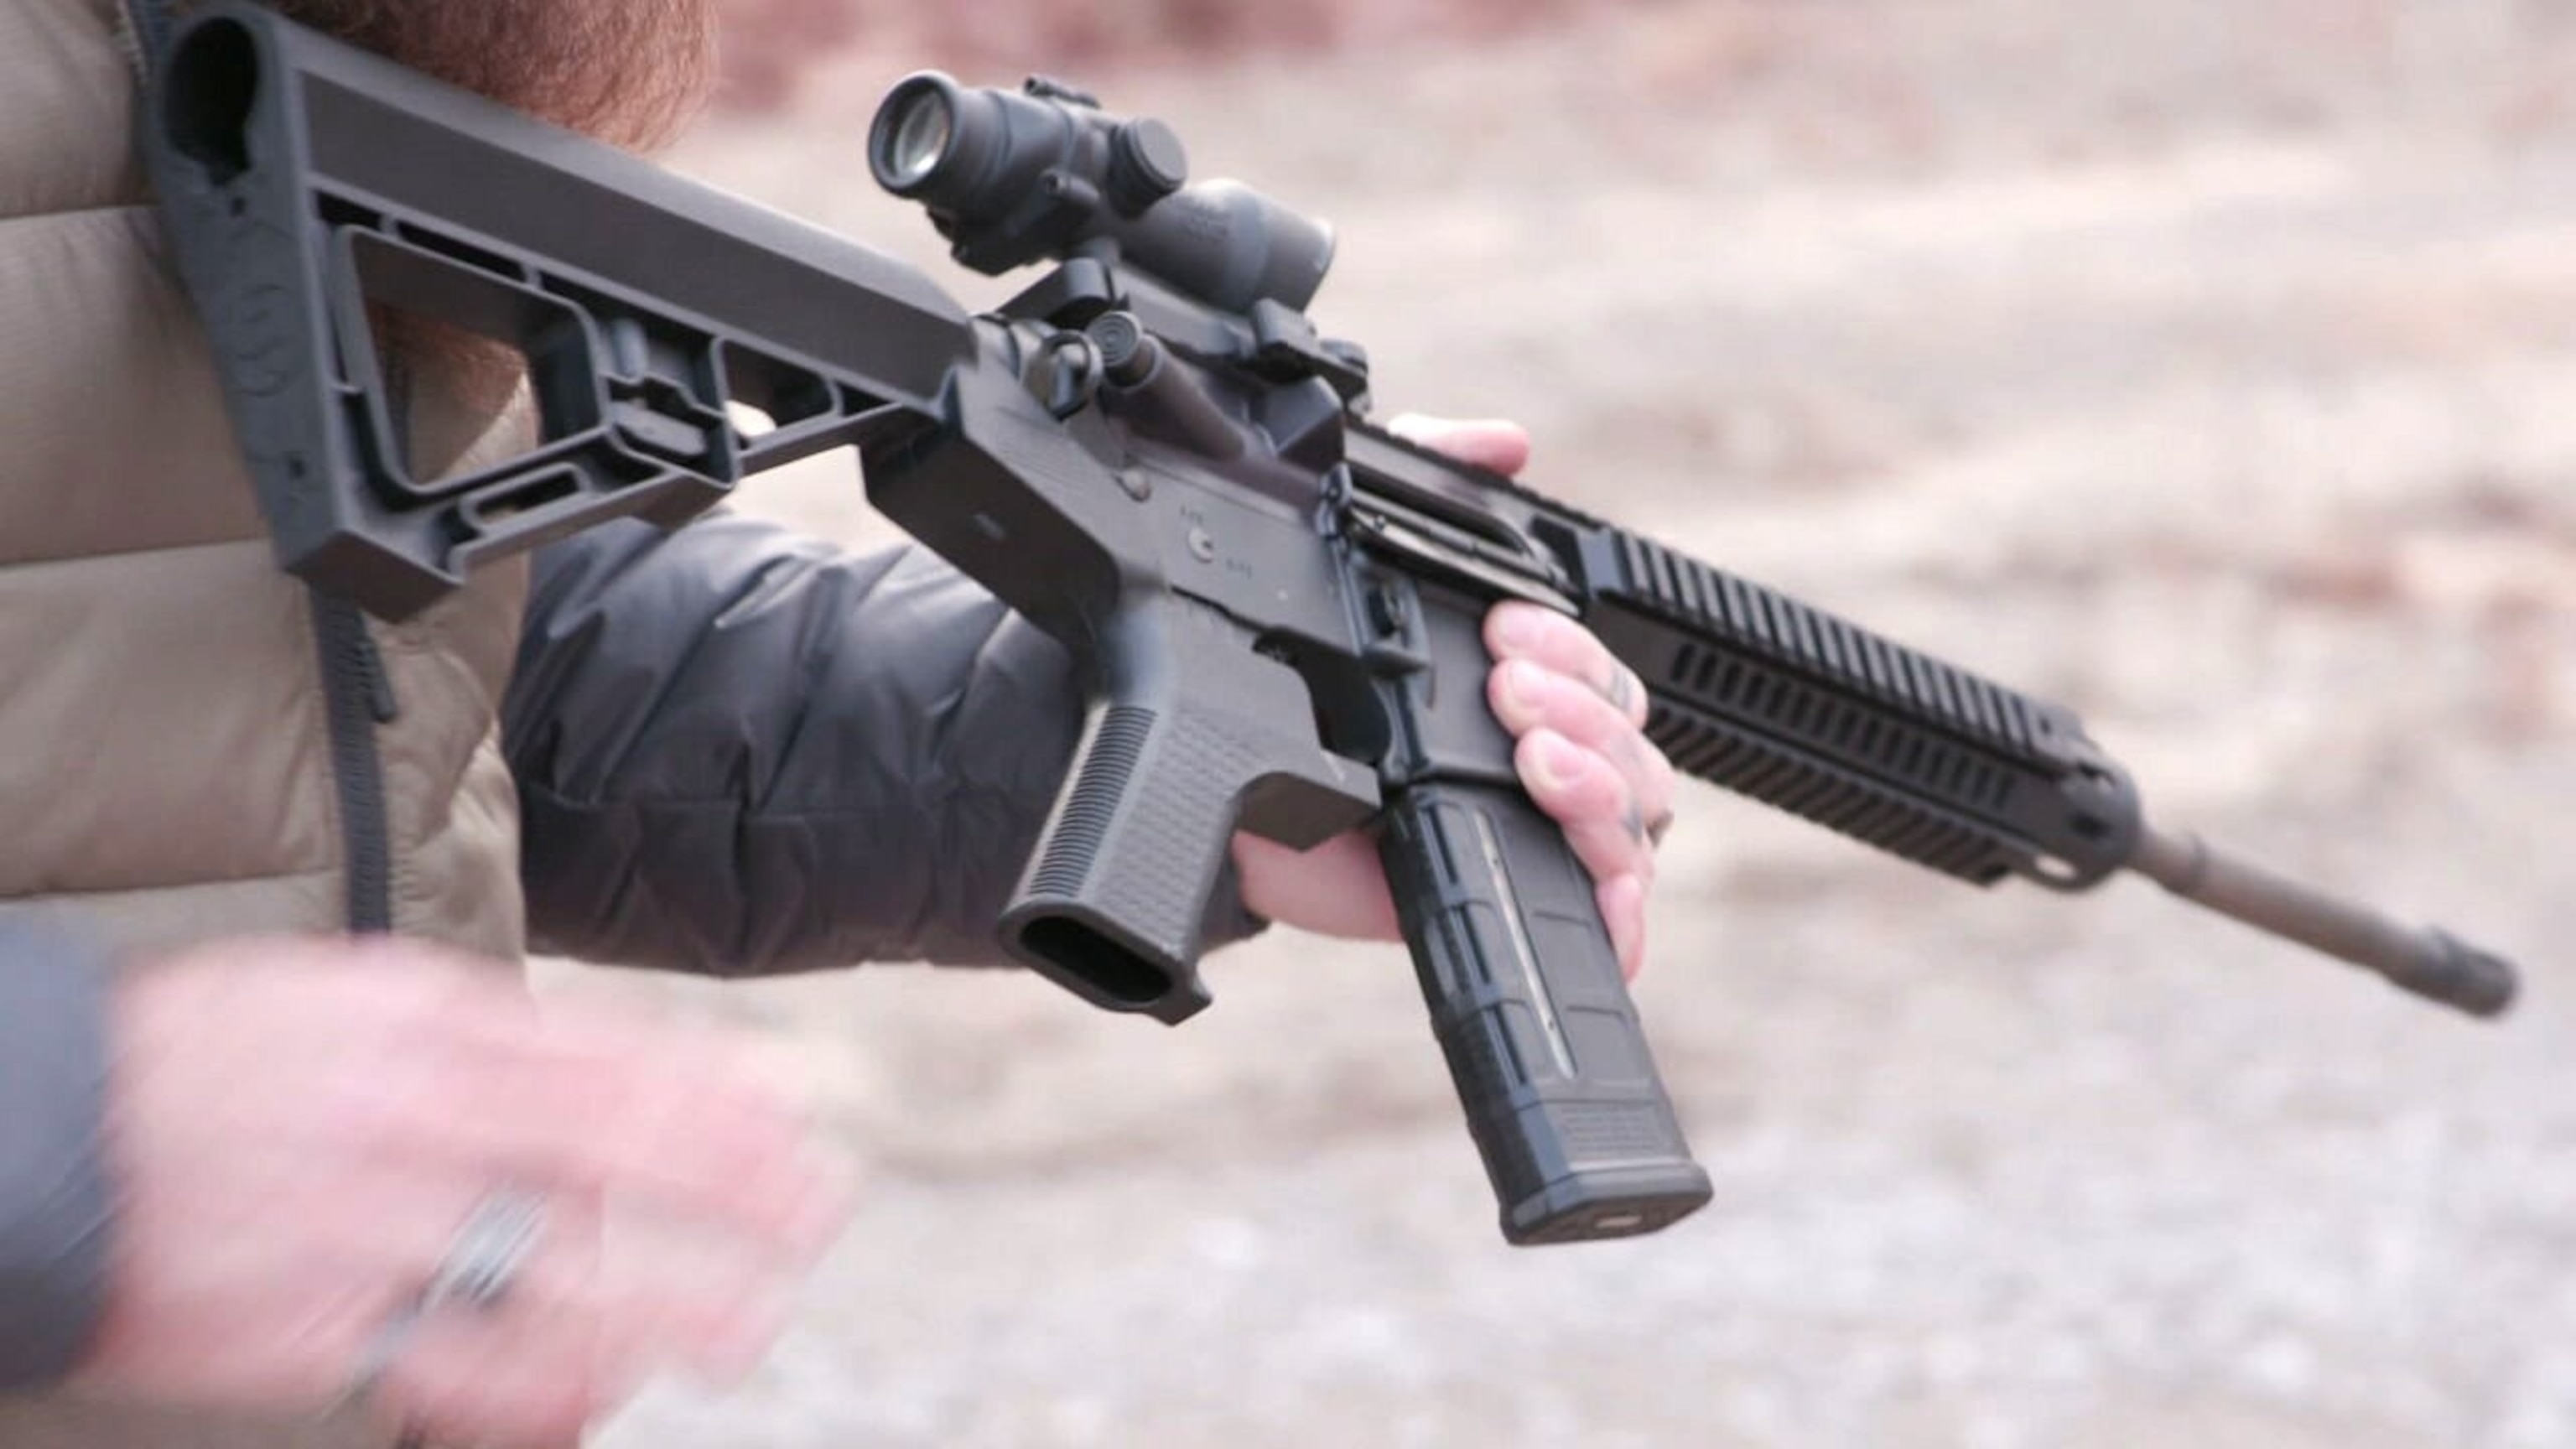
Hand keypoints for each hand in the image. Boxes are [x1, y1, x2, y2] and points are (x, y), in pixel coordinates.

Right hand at [82, 936, 851, 1448]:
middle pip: (615, 1154)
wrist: (38, 1133)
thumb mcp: (345, 993)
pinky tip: (611, 1385)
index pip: (612, 1062)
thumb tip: (591, 1052)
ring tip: (753, 1323)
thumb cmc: (204, 1057)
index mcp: (425, 1028)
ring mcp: (373, 1230)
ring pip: (558, 1271)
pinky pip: (458, 1367)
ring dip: (670, 1302)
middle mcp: (416, 1122)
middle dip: (733, 1188)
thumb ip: (472, 1024)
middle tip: (818, 1212)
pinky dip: (546, 1382)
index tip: (793, 1121)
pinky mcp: (321, 1329)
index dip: (717, 1099)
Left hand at [1232, 415, 1678, 978]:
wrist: (1224, 793)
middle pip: (1635, 738)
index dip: (1571, 647)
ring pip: (1639, 813)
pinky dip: (1624, 904)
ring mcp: (1540, 832)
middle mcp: (1550, 759)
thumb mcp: (1356, 554)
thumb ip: (1427, 476)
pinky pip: (1611, 914)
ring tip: (1528, 758)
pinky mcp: (1512, 898)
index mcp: (1532, 685)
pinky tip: (1599, 881)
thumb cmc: (1300, 677)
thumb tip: (1504, 442)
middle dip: (1583, 705)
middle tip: (1506, 688)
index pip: (1604, 668)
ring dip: (1598, 782)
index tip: (1507, 630)